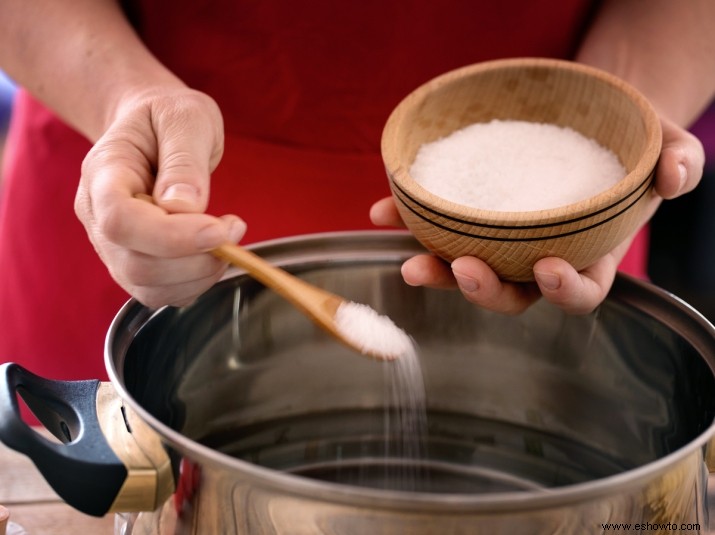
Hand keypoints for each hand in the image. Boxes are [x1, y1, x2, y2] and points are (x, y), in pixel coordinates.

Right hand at [74, 87, 245, 307]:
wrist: (153, 128)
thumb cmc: (168, 117)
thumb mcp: (186, 117)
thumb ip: (184, 159)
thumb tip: (186, 207)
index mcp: (103, 174)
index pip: (120, 221)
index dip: (171, 237)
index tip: (219, 229)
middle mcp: (98, 216)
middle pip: (137, 264)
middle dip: (197, 258)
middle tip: (234, 228)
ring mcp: (113, 245)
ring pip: (149, 287)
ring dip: (200, 274)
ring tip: (227, 237)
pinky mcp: (135, 263)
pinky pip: (161, 294)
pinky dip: (196, 283)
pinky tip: (212, 253)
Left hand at [370, 117, 704, 314]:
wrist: (589, 119)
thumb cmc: (630, 143)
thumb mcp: (667, 145)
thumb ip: (678, 162)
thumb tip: (672, 176)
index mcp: (590, 254)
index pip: (580, 292)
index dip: (564, 291)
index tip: (546, 270)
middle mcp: (540, 257)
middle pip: (511, 294)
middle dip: (485, 290)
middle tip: (463, 269)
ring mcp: (502, 241)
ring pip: (467, 270)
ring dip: (436, 270)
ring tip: (410, 258)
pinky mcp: (471, 217)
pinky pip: (439, 228)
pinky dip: (409, 222)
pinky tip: (383, 211)